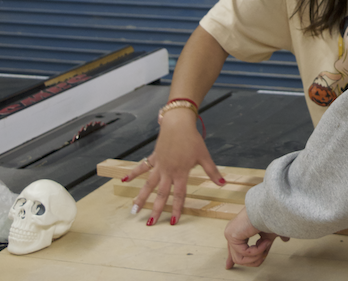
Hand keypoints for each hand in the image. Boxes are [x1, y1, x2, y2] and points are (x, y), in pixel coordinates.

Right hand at [123, 109, 224, 225]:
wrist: (178, 124)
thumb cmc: (192, 139)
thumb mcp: (204, 156)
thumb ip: (212, 171)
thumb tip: (223, 183)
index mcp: (180, 173)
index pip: (179, 195)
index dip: (177, 208)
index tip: (173, 221)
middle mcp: (167, 172)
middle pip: (161, 194)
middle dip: (156, 209)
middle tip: (150, 224)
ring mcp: (158, 165)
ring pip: (148, 184)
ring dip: (141, 197)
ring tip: (133, 210)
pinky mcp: (154, 158)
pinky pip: (142, 167)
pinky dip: (133, 173)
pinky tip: (124, 180)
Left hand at [225, 208, 286, 268]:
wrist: (269, 208)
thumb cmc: (270, 216)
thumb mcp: (270, 233)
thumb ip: (269, 242)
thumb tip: (285, 241)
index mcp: (238, 231)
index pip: (232, 249)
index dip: (231, 259)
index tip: (228, 267)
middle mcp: (232, 232)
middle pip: (237, 258)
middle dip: (254, 260)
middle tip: (264, 255)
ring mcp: (230, 234)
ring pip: (240, 259)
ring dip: (257, 256)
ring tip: (266, 245)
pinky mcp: (231, 235)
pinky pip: (243, 253)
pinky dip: (257, 251)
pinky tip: (264, 243)